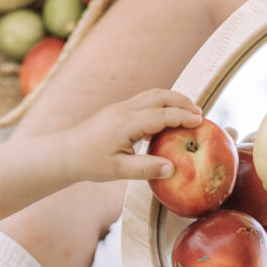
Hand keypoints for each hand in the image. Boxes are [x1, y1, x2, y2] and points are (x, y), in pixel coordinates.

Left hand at [61, 88, 201, 183]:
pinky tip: (167, 118)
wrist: (65, 153)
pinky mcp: (118, 111)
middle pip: (160, 96)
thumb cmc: (90, 164)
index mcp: (127, 123)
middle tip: (199, 113)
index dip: (183, 117)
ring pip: (153, 95)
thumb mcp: (118, 171)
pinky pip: (145, 101)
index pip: (162, 115)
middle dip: (182, 102)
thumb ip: (146, 169)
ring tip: (188, 112)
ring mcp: (121, 107)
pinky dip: (161, 104)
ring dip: (172, 100)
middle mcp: (125, 110)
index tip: (200, 121)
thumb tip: (173, 169)